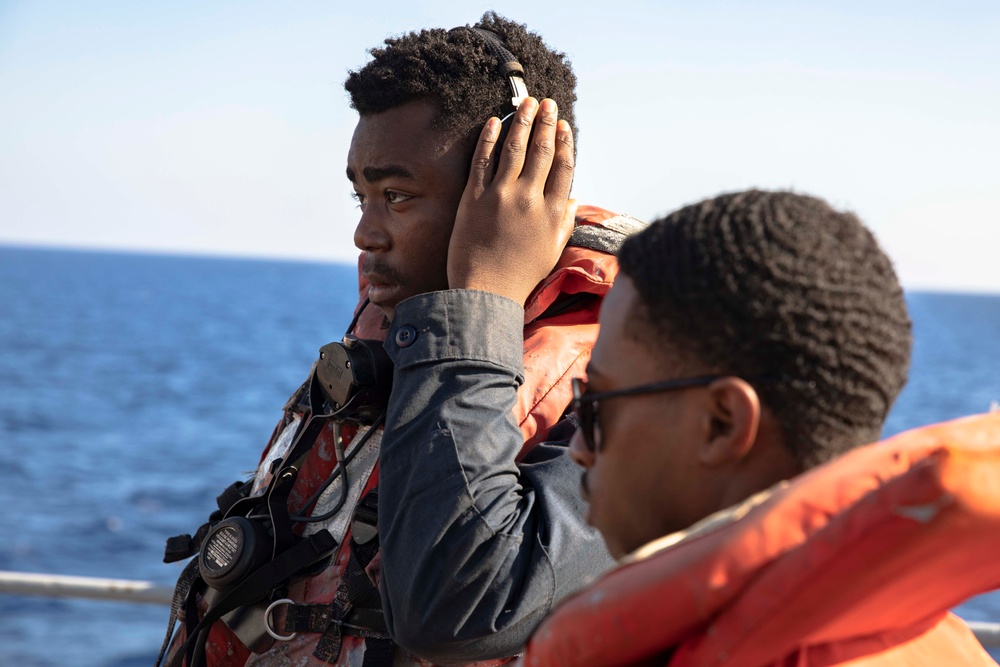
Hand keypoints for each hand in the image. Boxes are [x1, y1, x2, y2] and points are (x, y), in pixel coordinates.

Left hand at [448, 97, 576, 305]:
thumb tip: (574, 200)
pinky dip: (489, 139)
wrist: (486, 293)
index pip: (563, 167)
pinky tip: (494, 121)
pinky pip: (482, 161)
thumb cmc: (521, 276)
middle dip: (546, 122)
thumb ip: (565, 222)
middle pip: (542, 152)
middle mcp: (530, 200)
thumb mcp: (553, 251)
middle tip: (547, 103)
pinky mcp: (474, 199)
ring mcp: (501, 197)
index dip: (565, 142)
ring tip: (527, 102)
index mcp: (552, 213)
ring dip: (522, 121)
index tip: (563, 126)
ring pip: (514, 150)